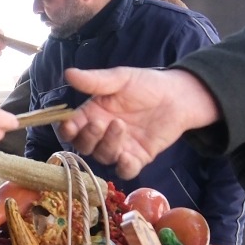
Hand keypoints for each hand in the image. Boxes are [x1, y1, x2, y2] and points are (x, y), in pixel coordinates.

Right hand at [58, 66, 218, 175]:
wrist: (177, 96)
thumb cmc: (146, 85)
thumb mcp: (120, 79)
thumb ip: (95, 81)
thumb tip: (69, 74)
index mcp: (92, 114)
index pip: (71, 128)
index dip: (67, 130)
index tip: (69, 125)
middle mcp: (102, 134)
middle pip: (84, 146)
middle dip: (88, 137)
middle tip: (99, 123)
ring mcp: (120, 147)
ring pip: (103, 157)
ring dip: (108, 145)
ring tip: (121, 125)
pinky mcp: (138, 158)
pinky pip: (125, 170)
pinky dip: (124, 167)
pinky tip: (127, 157)